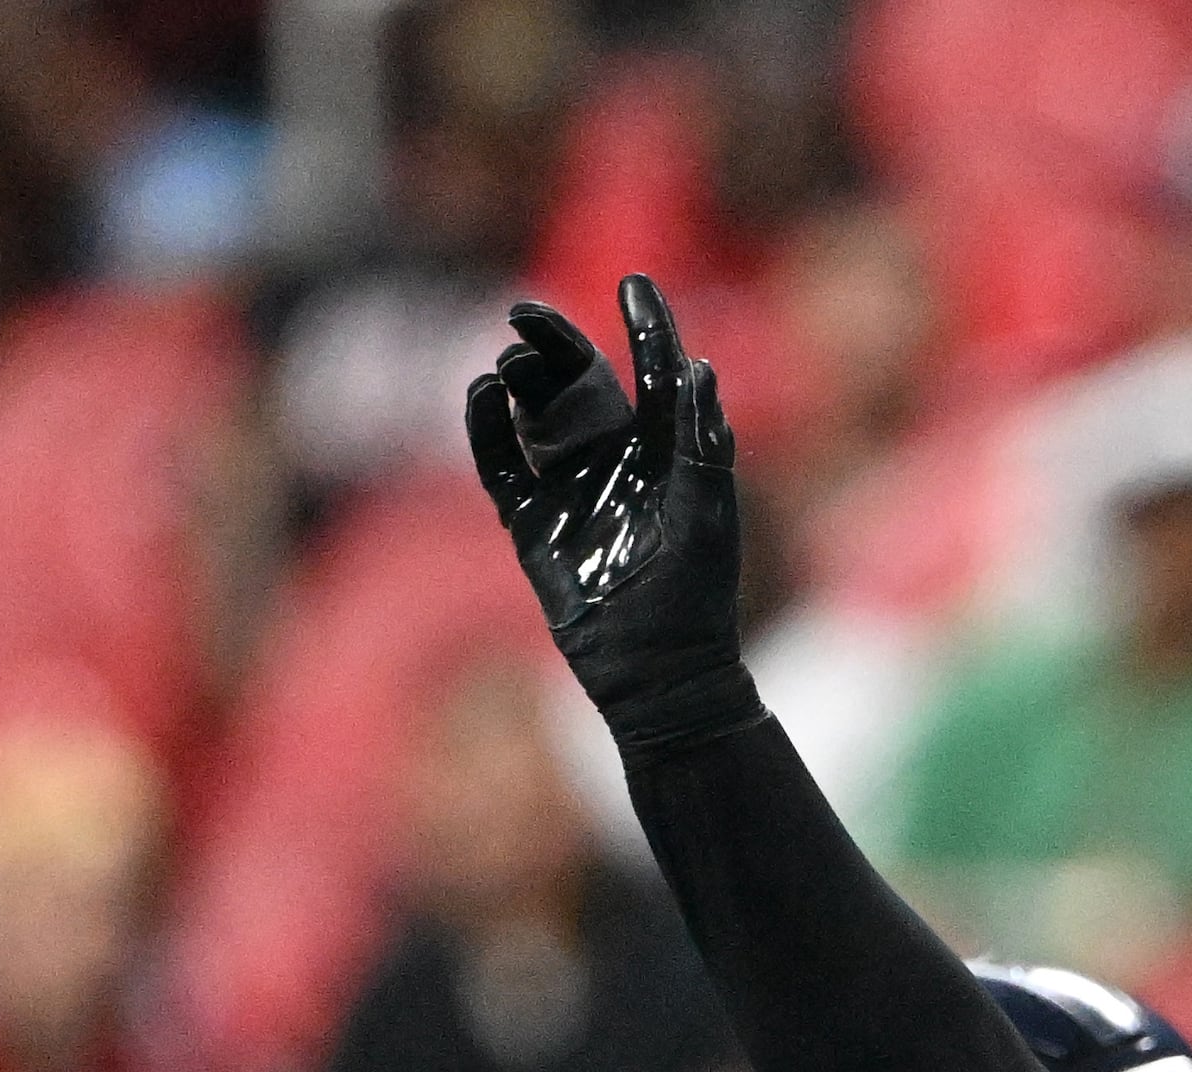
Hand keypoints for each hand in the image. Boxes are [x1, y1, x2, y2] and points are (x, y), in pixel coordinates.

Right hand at [465, 272, 757, 750]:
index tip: (636, 281)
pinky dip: (485, 426)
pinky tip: (484, 396)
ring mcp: (570, 488)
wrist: (657, 670)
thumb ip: (700, 443)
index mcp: (666, 454)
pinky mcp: (532, 521)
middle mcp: (616, 461)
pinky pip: (499, 462)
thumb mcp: (707, 515)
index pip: (654, 375)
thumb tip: (698, 369)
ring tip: (509, 363)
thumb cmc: (696, 596)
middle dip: (553, 342)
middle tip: (526, 312)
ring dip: (518, 379)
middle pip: (578, 382)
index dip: (646, 327)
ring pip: (534, 413)